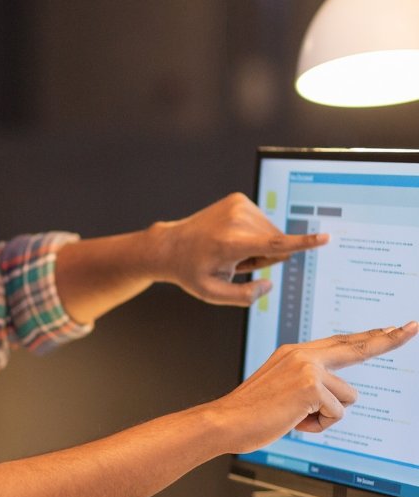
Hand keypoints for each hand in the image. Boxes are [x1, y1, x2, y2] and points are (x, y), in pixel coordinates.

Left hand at [154, 193, 327, 305]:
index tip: (325, 238)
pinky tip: (230, 238)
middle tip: (233, 262)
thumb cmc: (191, 272)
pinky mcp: (239, 199)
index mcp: (230, 243)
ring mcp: (238, 205)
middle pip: (276, 244)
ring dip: (257, 245)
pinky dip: (252, 233)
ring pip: (271, 232)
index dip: (302, 244)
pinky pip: (263, 222)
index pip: (274, 244)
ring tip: (229, 250)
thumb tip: (268, 284)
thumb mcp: (213, 294)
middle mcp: (235, 220)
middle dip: (262, 257)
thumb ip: (245, 297)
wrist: (170, 246)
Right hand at [212, 323, 417, 453]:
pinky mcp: (311, 386)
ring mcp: (307, 368)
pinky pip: (336, 414)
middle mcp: (302, 354)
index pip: (340, 342)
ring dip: (325, 416)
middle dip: (389, 339)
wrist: (225, 420)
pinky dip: (317, 426)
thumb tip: (335, 399)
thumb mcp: (280, 390)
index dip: (369, 337)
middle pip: (357, 347)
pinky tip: (292, 421)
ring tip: (293, 417)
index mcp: (294, 353)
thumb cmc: (250, 413)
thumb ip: (306, 384)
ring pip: (348, 398)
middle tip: (413, 327)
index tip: (393, 328)